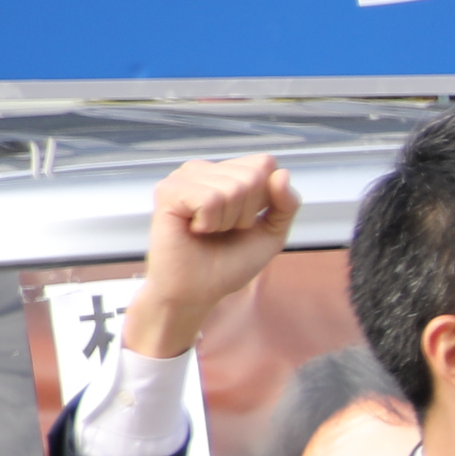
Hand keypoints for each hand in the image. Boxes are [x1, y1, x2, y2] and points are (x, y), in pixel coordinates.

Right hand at [122, 156, 301, 360]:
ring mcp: (184, 177)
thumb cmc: (229, 263)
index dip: (266, 199)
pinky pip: (210, 199)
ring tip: (208, 231)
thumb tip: (281, 173)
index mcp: (226, 172)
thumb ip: (286, 204)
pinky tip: (195, 230)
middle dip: (247, 213)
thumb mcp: (271, 233)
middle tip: (223, 230)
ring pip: (233, 188)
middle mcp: (204, 169)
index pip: (265, 164)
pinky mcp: (168, 191)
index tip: (245, 221)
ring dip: (227, 221)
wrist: (197, 291)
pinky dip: (210, 223)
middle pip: (253, 176)